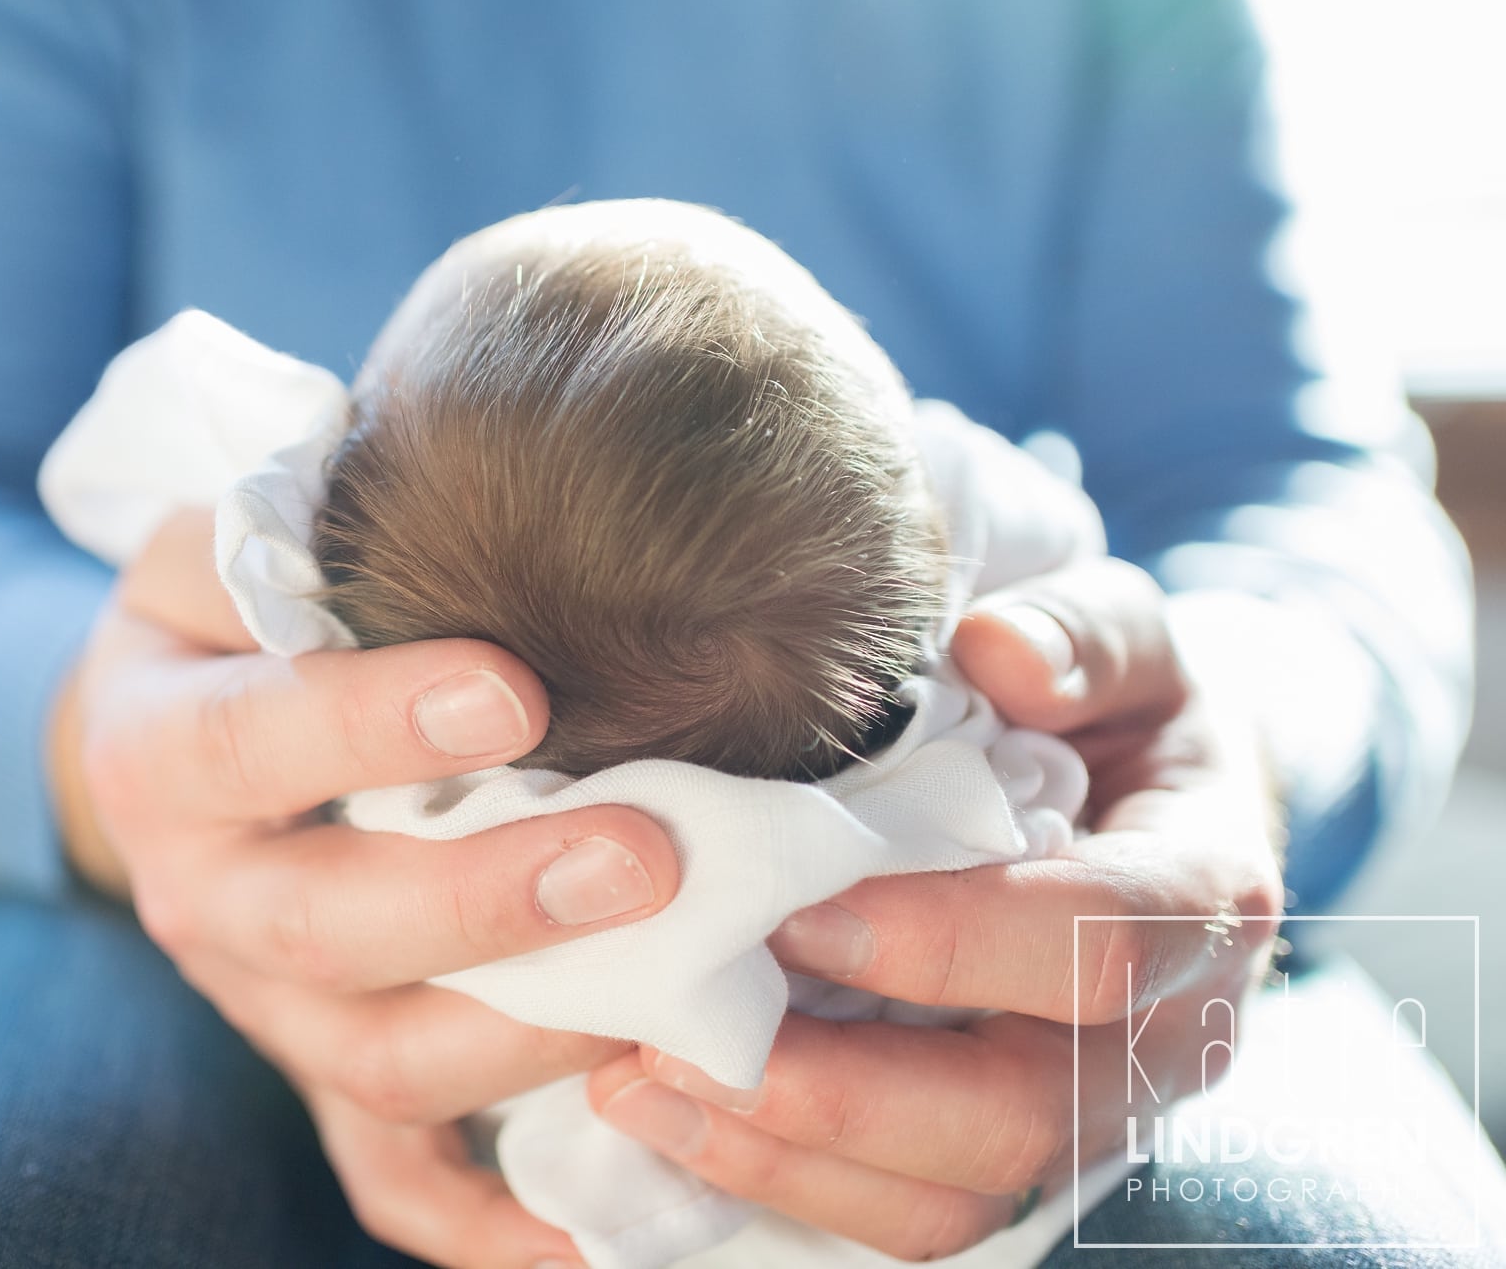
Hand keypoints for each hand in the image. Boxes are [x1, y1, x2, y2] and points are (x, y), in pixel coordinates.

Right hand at [49, 508, 680, 1267]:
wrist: (150, 745)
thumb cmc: (221, 620)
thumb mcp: (213, 546)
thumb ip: (293, 527)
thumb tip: (425, 476)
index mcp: (163, 748)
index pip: (256, 739)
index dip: (371, 723)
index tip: (515, 690)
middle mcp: (201, 896)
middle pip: (326, 929)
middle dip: (486, 904)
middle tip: (645, 858)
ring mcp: (261, 1003)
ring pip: (374, 1061)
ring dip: (523, 1039)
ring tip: (668, 1002)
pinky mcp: (314, 1067)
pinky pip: (387, 1172)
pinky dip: (481, 1220)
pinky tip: (588, 1235)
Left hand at [586, 557, 1284, 1260]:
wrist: (1153, 811)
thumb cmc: (1122, 713)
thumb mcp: (1128, 643)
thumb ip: (1081, 633)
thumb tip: (1001, 652)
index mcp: (1203, 900)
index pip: (1097, 945)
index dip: (951, 941)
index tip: (799, 916)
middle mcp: (1159, 1041)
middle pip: (1017, 1117)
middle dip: (839, 1092)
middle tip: (676, 1033)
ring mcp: (1083, 1119)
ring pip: (950, 1199)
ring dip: (786, 1158)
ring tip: (638, 1085)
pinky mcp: (1005, 1154)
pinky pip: (902, 1209)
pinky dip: (783, 1181)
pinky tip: (670, 1114)